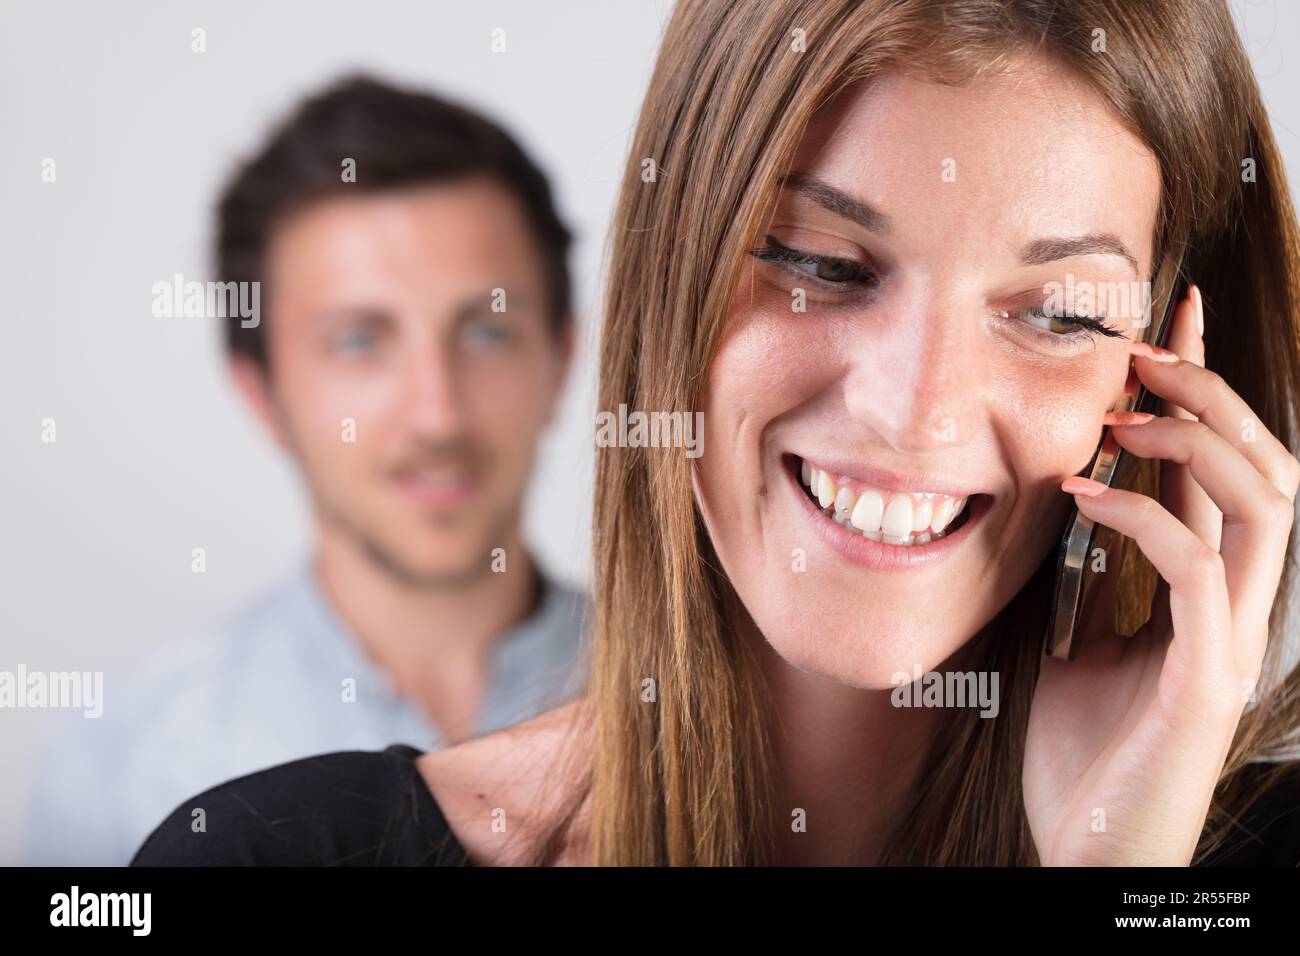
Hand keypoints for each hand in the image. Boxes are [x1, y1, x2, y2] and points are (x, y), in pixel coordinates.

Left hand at [1023, 284, 1299, 865]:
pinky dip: (1144, 514)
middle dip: (1213, 392)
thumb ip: (1095, 578)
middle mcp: (1235, 601)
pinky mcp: (1208, 676)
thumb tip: (1068, 509)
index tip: (1166, 319)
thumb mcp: (1080, 640)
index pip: (1218, 467)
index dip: (1203, 387)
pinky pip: (1196, 569)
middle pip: (1268, 465)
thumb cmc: (1083, 752)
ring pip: (1264, 501)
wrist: (1090, 850)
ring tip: (1123, 410)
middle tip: (1144, 349)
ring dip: (1196, 439)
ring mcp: (1232, 637)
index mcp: (1204, 587)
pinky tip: (1083, 491)